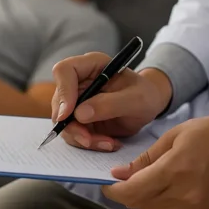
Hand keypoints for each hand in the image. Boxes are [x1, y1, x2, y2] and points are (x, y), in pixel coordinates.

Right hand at [51, 53, 172, 151]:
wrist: (149, 106)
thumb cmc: (145, 95)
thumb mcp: (136, 99)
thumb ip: (110, 104)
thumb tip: (80, 114)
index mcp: (91, 65)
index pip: (64, 71)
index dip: (63, 92)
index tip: (67, 115)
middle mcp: (79, 81)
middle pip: (59, 101)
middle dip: (72, 125)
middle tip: (90, 140)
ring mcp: (77, 100)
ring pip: (64, 122)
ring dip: (82, 137)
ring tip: (108, 143)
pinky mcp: (79, 118)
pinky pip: (74, 133)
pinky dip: (89, 142)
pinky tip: (109, 143)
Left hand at [101, 112, 208, 208]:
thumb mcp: (176, 135)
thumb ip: (146, 158)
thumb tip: (120, 174)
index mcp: (176, 171)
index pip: (132, 192)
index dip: (114, 190)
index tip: (106, 182)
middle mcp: (186, 196)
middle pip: (141, 204)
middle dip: (128, 192)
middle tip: (123, 177)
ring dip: (147, 197)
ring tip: (148, 178)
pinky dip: (167, 201)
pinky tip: (173, 184)